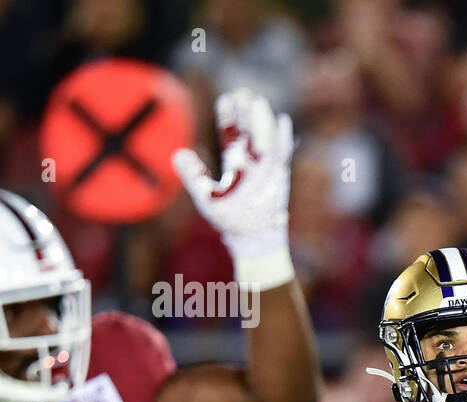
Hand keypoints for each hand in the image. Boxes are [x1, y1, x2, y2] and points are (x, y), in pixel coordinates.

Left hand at [172, 88, 294, 287]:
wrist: (254, 238)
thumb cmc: (230, 220)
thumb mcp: (205, 196)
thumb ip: (192, 175)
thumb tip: (178, 152)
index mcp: (236, 163)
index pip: (232, 134)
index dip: (229, 117)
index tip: (226, 98)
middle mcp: (252, 162)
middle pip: (250, 131)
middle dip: (246, 112)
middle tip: (244, 91)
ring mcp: (267, 169)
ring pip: (265, 138)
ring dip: (261, 120)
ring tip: (257, 101)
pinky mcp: (280, 177)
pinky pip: (282, 154)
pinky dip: (282, 138)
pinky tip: (282, 121)